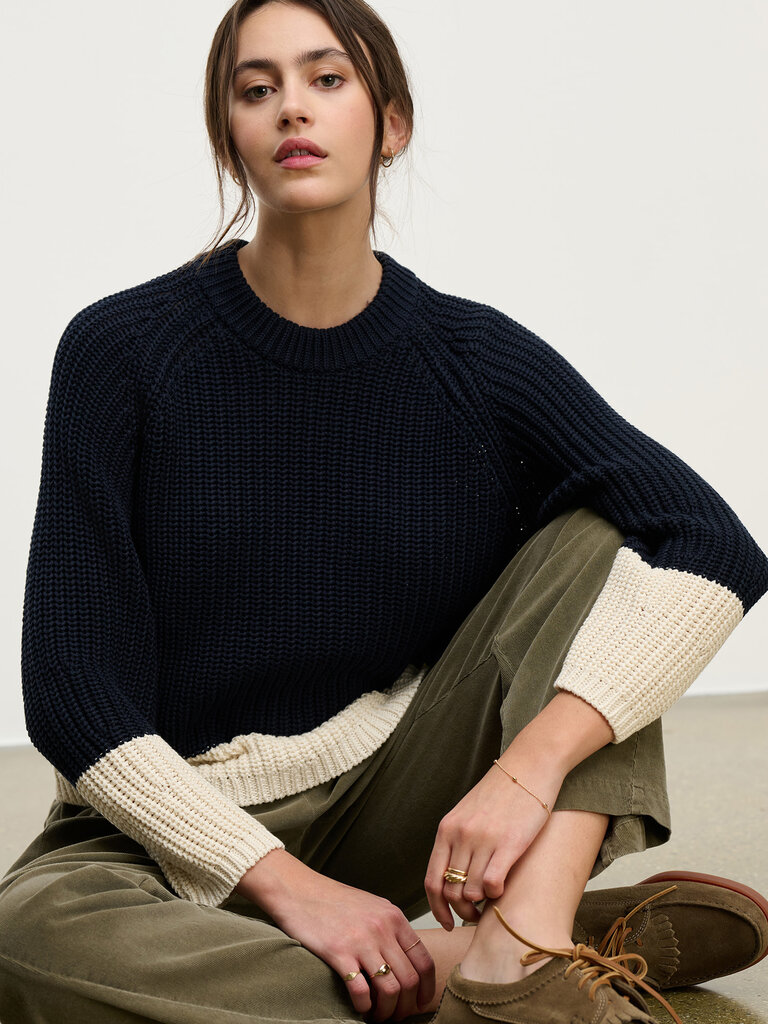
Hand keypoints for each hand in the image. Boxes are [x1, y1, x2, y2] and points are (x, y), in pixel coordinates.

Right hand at [236, 849, 434, 1021]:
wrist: (299, 890)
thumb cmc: (334, 901)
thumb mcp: (372, 907)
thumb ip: (391, 930)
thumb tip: (406, 961)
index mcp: (394, 917)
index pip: (424, 960)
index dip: (426, 989)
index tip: (420, 1003)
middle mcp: (382, 929)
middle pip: (409, 980)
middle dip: (406, 1007)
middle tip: (396, 1017)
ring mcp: (361, 941)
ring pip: (390, 989)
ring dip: (387, 1012)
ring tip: (378, 1016)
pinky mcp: (338, 953)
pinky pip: (361, 991)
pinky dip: (364, 1007)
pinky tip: (359, 1008)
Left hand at [424, 754, 562, 928]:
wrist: (529, 766)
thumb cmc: (501, 792)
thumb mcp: (467, 813)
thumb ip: (456, 841)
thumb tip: (452, 879)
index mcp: (447, 829)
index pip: (432, 881)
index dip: (437, 908)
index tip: (447, 922)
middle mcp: (461, 835)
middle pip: (451, 891)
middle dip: (460, 911)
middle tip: (474, 915)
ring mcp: (484, 839)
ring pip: (471, 892)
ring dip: (480, 906)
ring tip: (490, 903)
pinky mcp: (510, 843)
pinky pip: (492, 885)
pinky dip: (495, 895)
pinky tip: (503, 888)